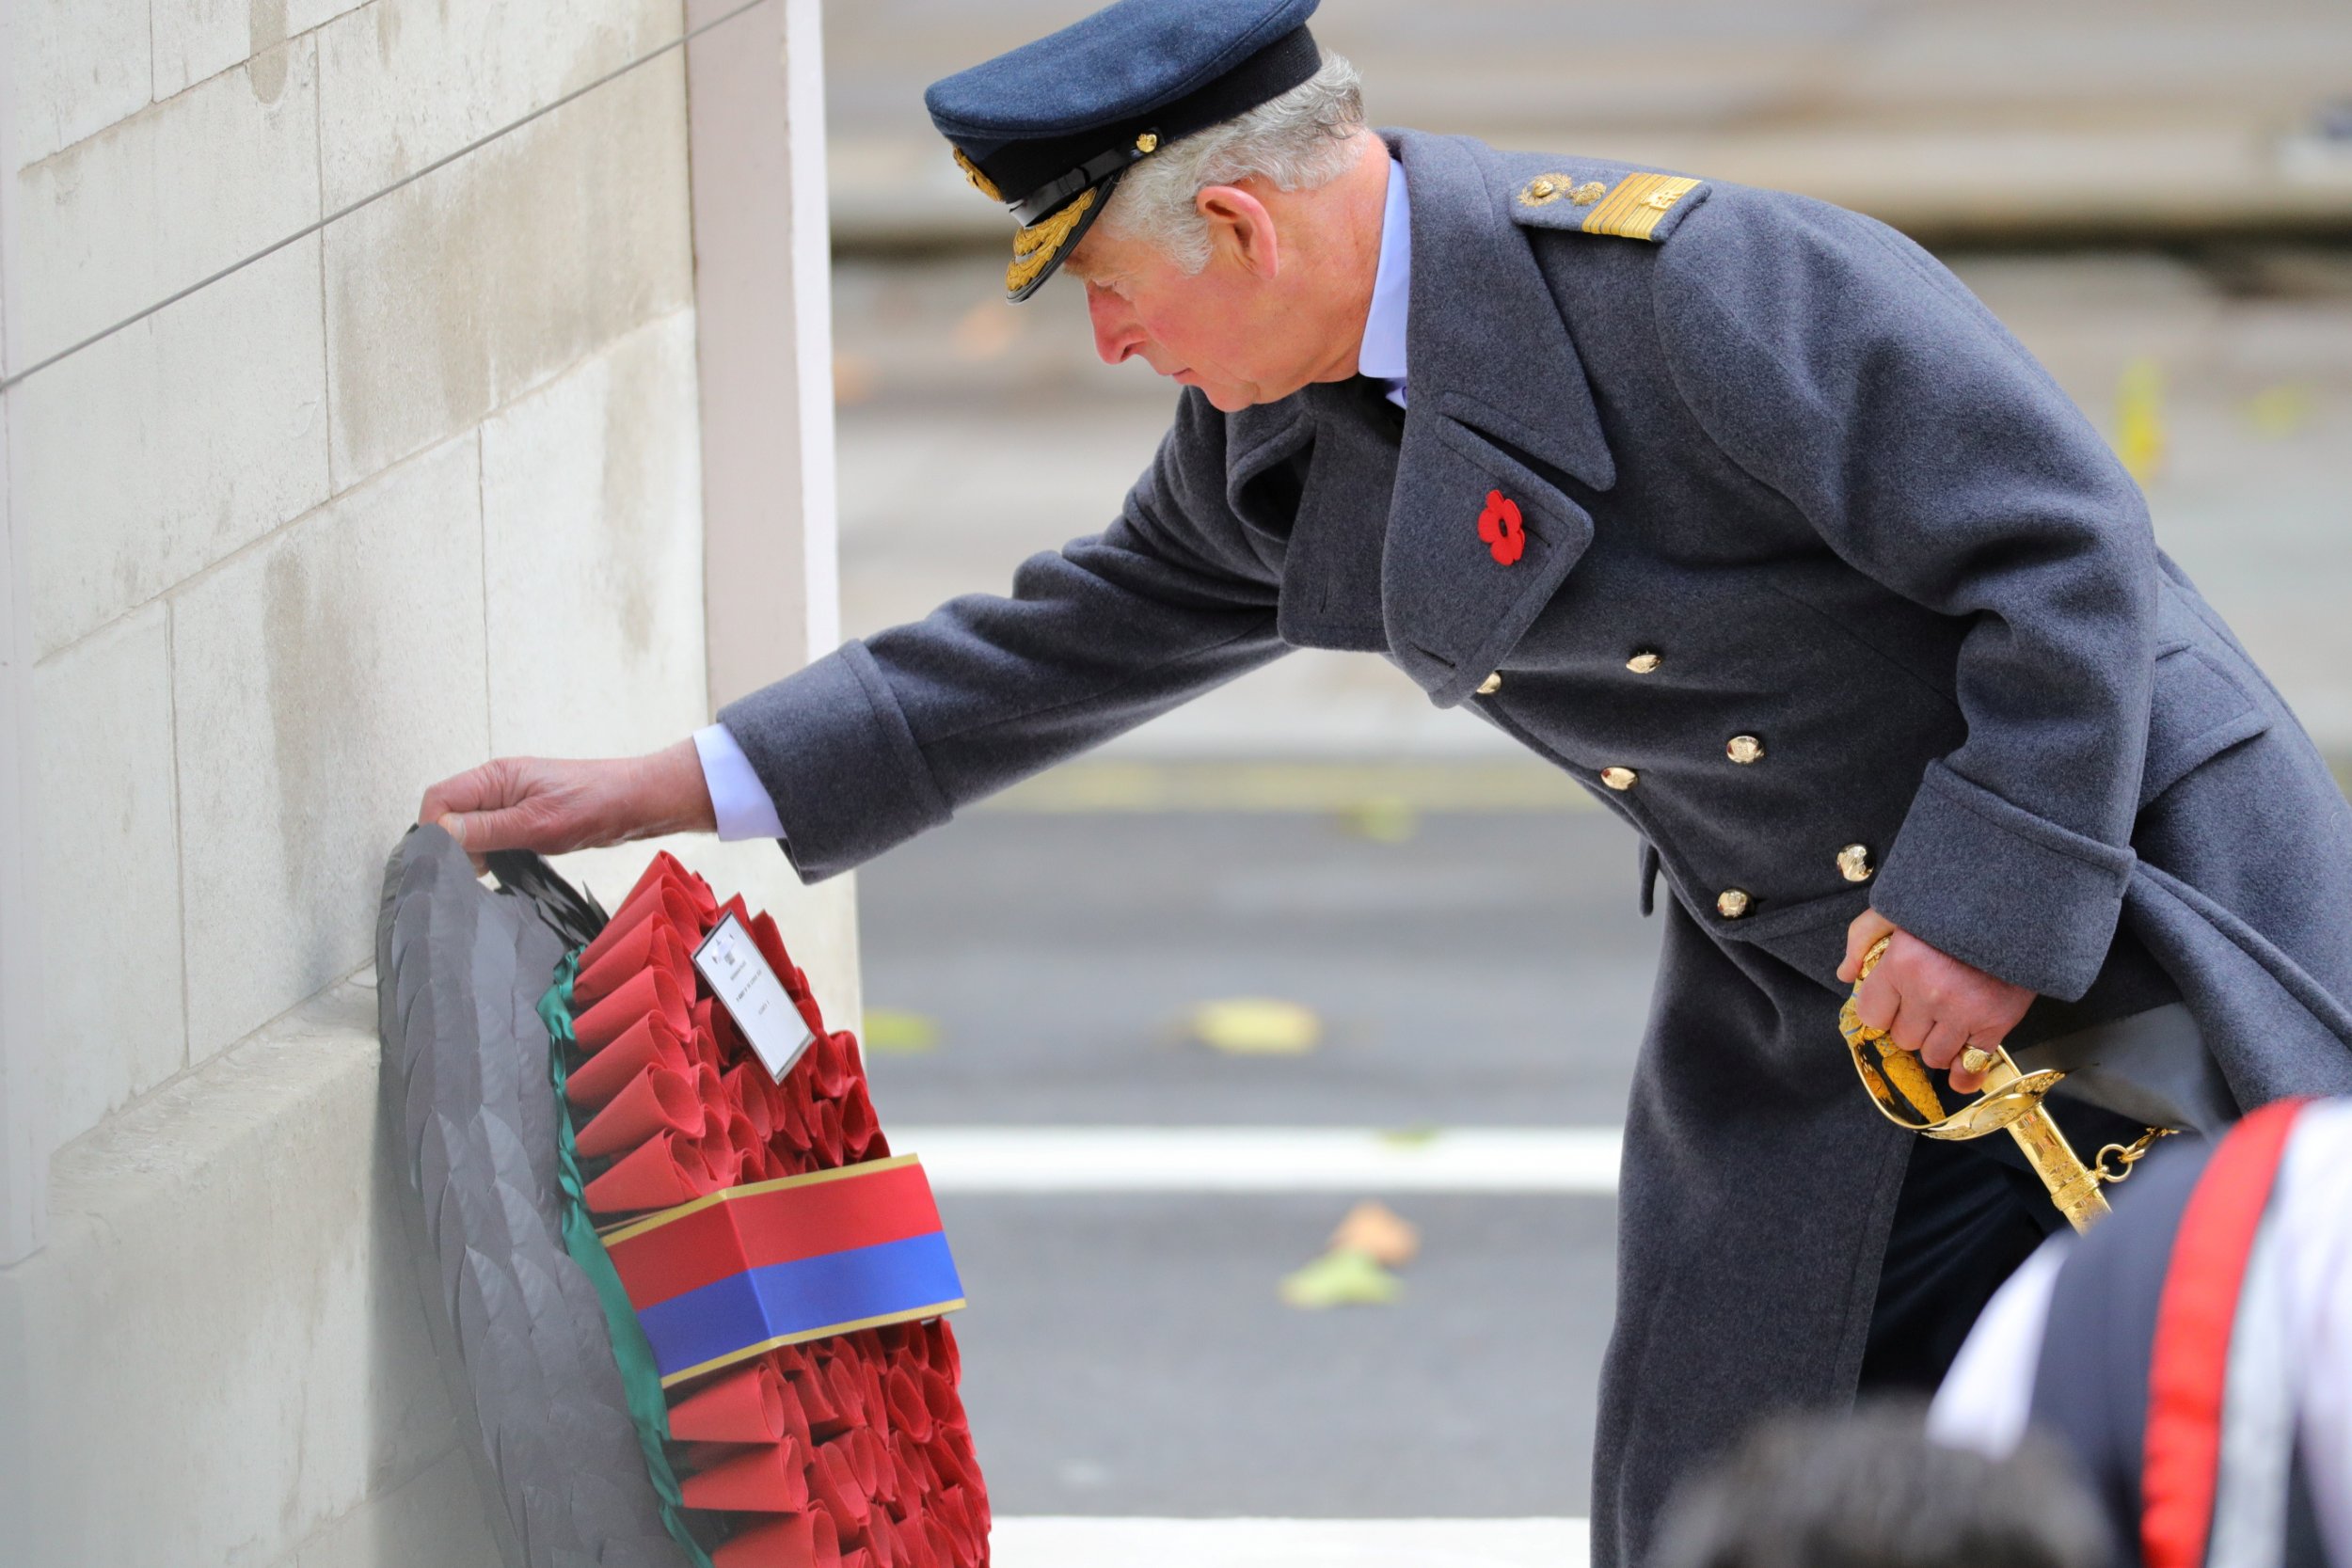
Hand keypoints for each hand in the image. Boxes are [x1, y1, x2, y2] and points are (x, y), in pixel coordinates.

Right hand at [417, 740, 715, 868]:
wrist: (638, 802)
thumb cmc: (597, 804)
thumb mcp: (536, 824)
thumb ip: (485, 830)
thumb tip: (438, 836)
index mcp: (494, 777)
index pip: (437, 800)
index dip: (433, 833)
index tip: (445, 863)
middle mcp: (497, 785)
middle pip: (449, 815)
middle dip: (452, 846)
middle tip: (476, 872)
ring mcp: (511, 801)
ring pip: (470, 829)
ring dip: (474, 852)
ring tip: (497, 869)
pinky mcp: (525, 816)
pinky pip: (493, 835)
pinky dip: (493, 853)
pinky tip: (508, 867)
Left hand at [1837, 909, 2033, 1095]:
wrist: (2014, 908)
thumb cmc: (1949, 908)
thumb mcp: (1896, 910)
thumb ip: (1862, 939)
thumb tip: (1845, 974)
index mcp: (1901, 964)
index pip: (1872, 1015)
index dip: (1881, 1010)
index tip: (1892, 1002)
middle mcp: (1929, 993)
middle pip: (1903, 1038)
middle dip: (1910, 1026)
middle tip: (1925, 1006)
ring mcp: (1964, 1011)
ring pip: (1934, 1056)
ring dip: (1937, 1045)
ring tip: (1945, 1024)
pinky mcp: (1997, 1022)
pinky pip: (1971, 1064)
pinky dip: (1964, 1071)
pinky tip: (1959, 1069)